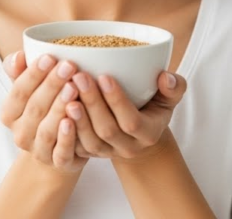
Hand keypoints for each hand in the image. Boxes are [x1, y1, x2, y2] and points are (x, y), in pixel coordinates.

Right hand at [1, 51, 87, 173]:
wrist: (58, 149)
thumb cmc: (45, 110)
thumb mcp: (31, 90)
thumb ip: (21, 73)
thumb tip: (19, 56)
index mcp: (10, 114)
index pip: (19, 92)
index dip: (33, 74)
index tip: (50, 57)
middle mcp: (20, 134)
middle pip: (35, 108)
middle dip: (51, 85)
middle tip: (69, 66)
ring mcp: (38, 151)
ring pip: (47, 129)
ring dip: (60, 108)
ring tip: (74, 88)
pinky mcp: (58, 163)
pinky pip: (61, 151)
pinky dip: (67, 137)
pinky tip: (74, 121)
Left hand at [63, 69, 187, 160]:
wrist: (138, 133)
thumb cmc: (154, 107)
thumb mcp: (169, 97)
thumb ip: (174, 86)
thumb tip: (165, 78)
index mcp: (149, 133)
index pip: (132, 121)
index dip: (117, 101)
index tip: (104, 76)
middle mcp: (128, 148)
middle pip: (107, 131)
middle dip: (93, 104)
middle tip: (79, 77)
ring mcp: (107, 154)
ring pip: (89, 141)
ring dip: (77, 118)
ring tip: (66, 92)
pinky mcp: (89, 155)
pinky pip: (74, 148)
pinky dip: (65, 130)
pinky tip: (56, 108)